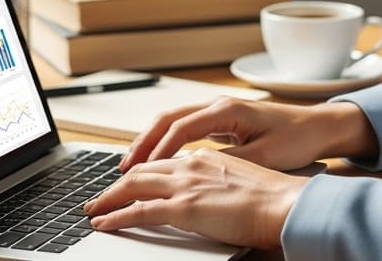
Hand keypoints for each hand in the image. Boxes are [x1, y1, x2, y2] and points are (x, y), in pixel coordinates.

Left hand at [85, 148, 306, 249]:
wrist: (288, 204)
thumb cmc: (274, 198)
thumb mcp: (241, 180)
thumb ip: (218, 181)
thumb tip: (207, 195)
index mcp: (206, 157)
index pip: (162, 161)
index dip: (140, 172)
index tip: (127, 183)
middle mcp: (192, 165)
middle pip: (141, 170)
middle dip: (116, 185)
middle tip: (100, 197)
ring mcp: (186, 184)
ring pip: (134, 186)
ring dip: (109, 199)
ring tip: (94, 210)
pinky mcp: (185, 207)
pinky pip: (139, 211)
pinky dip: (116, 216)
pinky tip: (104, 223)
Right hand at [120, 97, 376, 172]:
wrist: (321, 127)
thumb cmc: (297, 139)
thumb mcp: (263, 156)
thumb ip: (229, 161)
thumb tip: (197, 172)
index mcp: (226, 110)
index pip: (180, 128)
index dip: (158, 151)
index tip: (141, 171)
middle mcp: (218, 105)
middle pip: (168, 119)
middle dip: (143, 142)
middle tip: (123, 167)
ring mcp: (219, 111)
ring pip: (174, 121)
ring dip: (152, 141)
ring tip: (132, 164)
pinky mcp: (223, 120)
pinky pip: (186, 127)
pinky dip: (167, 141)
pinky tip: (159, 159)